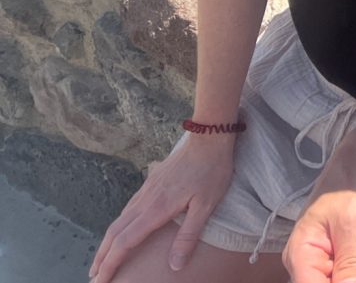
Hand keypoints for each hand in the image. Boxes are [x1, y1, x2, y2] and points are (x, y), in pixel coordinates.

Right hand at [89, 133, 234, 281]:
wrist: (208, 137)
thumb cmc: (211, 171)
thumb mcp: (206, 206)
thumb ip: (189, 236)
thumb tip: (174, 265)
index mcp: (156, 210)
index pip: (124, 243)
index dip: (110, 264)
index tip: (100, 281)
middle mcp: (145, 200)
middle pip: (114, 233)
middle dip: (101, 257)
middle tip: (94, 277)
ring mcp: (146, 190)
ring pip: (118, 220)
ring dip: (107, 242)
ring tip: (103, 258)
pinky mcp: (151, 182)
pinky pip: (128, 208)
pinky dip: (118, 226)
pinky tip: (122, 229)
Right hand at [283, 154, 355, 282]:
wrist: (355, 164)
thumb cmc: (350, 186)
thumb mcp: (354, 223)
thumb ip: (350, 261)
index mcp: (299, 254)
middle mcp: (301, 263)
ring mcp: (313, 262)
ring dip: (352, 280)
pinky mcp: (329, 259)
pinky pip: (336, 278)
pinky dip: (353, 278)